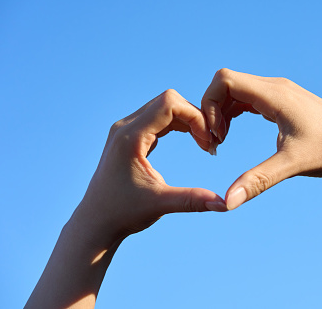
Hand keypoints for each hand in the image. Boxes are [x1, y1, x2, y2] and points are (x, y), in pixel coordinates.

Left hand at [74, 89, 226, 247]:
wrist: (96, 221)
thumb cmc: (123, 213)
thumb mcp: (160, 204)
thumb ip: (192, 200)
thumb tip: (224, 205)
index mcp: (130, 137)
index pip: (169, 104)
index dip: (195, 116)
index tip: (209, 141)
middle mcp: (126, 127)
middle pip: (168, 101)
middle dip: (194, 117)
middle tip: (210, 144)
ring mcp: (126, 130)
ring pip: (164, 107)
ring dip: (187, 120)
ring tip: (204, 144)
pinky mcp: (130, 136)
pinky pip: (158, 118)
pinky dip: (178, 125)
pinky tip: (191, 140)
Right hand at [202, 69, 321, 209]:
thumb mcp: (291, 165)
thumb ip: (257, 180)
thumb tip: (228, 201)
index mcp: (274, 95)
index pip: (225, 80)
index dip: (209, 103)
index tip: (214, 134)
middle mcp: (275, 87)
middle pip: (226, 83)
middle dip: (211, 109)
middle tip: (214, 141)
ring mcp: (278, 92)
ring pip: (235, 90)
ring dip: (221, 112)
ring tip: (221, 140)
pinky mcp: (281, 101)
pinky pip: (247, 98)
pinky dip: (233, 112)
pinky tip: (231, 132)